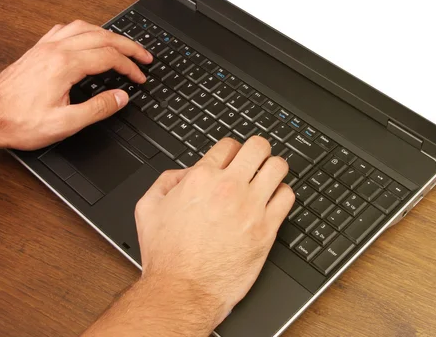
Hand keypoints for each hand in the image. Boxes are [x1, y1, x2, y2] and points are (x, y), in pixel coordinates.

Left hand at [0, 20, 149, 150]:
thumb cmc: (19, 122)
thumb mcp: (65, 123)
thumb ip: (98, 109)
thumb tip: (121, 97)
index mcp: (64, 66)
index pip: (109, 57)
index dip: (130, 67)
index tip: (140, 77)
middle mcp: (55, 50)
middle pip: (102, 37)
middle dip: (128, 45)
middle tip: (144, 55)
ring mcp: (45, 47)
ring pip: (85, 28)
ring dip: (108, 34)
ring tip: (123, 45)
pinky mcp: (37, 50)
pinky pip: (65, 29)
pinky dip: (85, 30)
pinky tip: (89, 38)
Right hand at [134, 137, 294, 329]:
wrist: (183, 290)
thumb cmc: (167, 256)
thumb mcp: (148, 208)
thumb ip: (166, 181)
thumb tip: (184, 173)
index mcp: (201, 179)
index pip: (229, 145)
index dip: (232, 150)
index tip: (234, 158)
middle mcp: (228, 188)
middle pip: (259, 146)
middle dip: (258, 150)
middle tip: (257, 160)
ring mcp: (251, 207)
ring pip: (279, 167)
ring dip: (274, 169)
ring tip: (269, 178)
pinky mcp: (267, 229)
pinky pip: (287, 197)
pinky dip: (283, 194)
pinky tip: (274, 201)